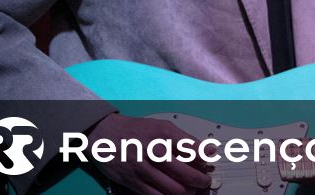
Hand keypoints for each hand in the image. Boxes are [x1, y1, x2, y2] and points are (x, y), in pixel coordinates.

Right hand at [86, 113, 210, 194]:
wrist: (104, 134)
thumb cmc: (135, 130)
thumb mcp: (161, 126)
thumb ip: (184, 139)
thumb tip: (206, 150)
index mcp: (164, 133)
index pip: (193, 149)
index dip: (206, 159)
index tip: (210, 163)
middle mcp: (154, 150)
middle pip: (186, 173)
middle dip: (201, 181)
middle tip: (205, 182)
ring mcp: (143, 168)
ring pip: (173, 189)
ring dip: (188, 192)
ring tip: (193, 190)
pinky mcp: (133, 182)